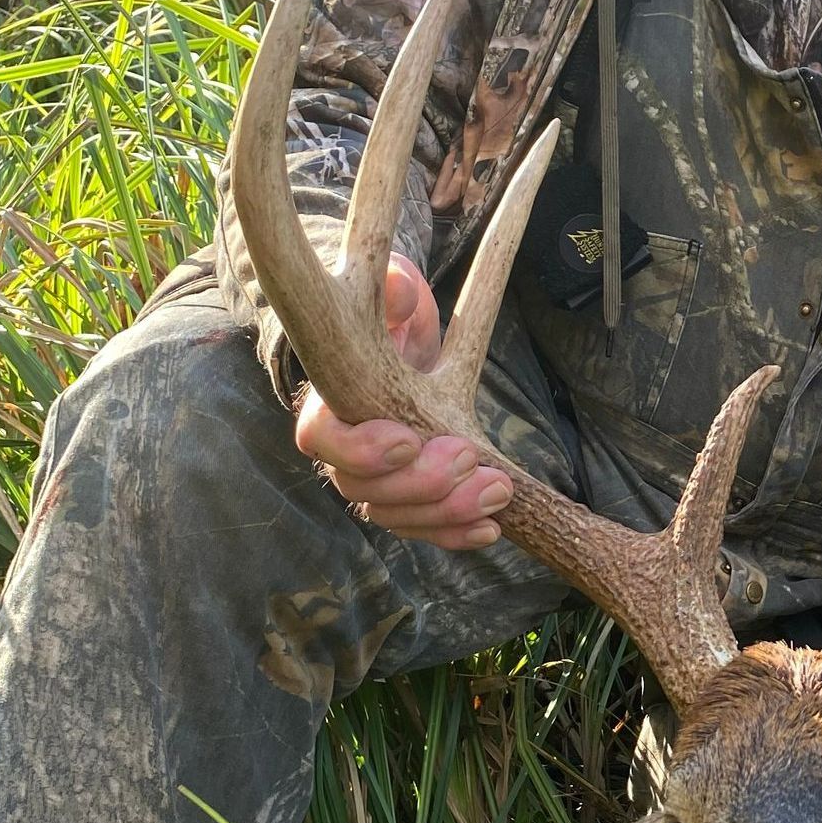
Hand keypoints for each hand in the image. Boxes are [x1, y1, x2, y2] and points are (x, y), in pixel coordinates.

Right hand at [293, 254, 513, 549]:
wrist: (403, 345)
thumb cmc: (391, 317)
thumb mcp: (394, 293)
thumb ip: (393, 292)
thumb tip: (404, 289)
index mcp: (329, 404)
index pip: (323, 442)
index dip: (363, 450)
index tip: (409, 441)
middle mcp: (343, 451)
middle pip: (364, 490)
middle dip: (421, 483)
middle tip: (469, 456)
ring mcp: (374, 481)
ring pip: (395, 515)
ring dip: (447, 511)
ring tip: (498, 490)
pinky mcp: (408, 500)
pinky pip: (424, 529)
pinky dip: (456, 533)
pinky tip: (491, 529)